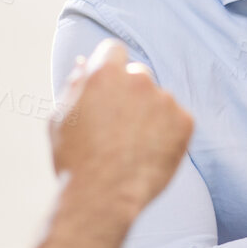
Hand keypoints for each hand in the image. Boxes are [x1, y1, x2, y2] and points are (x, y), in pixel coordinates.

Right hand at [51, 39, 192, 218]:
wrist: (103, 196)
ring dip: (150, 115)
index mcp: (104, 72)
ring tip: (132, 147)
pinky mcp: (185, 121)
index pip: (114, 50)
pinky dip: (168, 133)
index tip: (108, 90)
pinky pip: (177, 120)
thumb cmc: (75, 160)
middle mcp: (138, 79)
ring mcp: (164, 100)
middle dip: (131, 94)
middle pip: (138, 74)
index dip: (110, 69)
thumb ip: (74, 86)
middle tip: (119, 127)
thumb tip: (83, 63)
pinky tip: (150, 153)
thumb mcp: (61, 118)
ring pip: (159, 100)